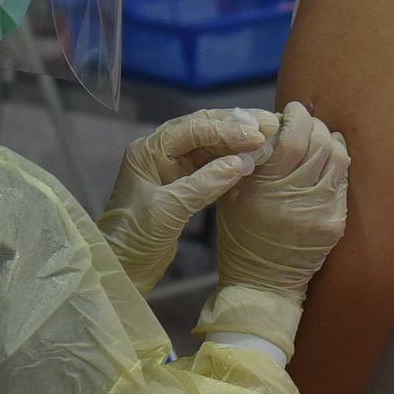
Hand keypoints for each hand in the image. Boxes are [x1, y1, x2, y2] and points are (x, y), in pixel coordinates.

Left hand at [95, 108, 276, 291]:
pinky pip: (211, 167)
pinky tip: (253, 162)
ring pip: (211, 147)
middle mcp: (161, 152)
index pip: (194, 129)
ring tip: (269, 141)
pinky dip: (232, 164)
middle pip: (204, 129)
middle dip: (237, 127)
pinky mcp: (183, 187)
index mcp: (149, 150)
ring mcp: (172, 169)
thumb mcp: (169, 209)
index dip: (228, 130)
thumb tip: (241, 162)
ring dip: (238, 144)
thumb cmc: (135, 237)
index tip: (259, 136)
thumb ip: (204, 183)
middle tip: (272, 126)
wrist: (122, 267)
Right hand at [199, 101, 349, 355]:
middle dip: (314, 124)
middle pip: (318, 143)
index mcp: (265, 189)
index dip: (296, 116)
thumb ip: (251, 161)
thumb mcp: (233, 196)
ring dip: (328, 140)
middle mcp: (295, 198)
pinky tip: (328, 160)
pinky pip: (343, 181)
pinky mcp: (335, 224)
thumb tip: (272, 125)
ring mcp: (320, 212)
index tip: (292, 108)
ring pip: (337, 158)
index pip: (292, 137)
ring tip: (318, 137)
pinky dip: (337, 164)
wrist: (262, 284)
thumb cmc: (241, 237)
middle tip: (305, 120)